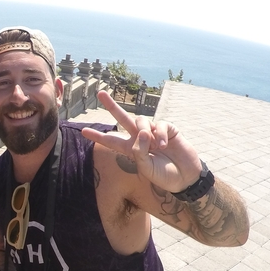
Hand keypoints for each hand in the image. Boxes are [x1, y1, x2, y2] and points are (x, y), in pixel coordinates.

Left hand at [83, 89, 202, 192]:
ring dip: (144, 131)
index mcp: (132, 150)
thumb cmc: (164, 175)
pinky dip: (159, 133)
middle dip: (111, 106)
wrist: (186, 177)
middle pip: (123, 119)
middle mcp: (140, 139)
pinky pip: (158, 124)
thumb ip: (139, 152)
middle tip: (100, 93)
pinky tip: (164, 145)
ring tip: (155, 146)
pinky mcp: (167, 129)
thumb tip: (141, 132)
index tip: (84, 131)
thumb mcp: (146, 168)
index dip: (99, 137)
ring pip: (140, 120)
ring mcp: (153, 132)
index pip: (112, 141)